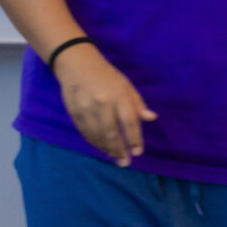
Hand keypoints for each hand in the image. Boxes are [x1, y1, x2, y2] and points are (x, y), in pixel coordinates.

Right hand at [55, 43, 157, 166]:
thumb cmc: (106, 75)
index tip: (138, 152)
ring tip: (114, 157)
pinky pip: (85, 132)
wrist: (76, 63)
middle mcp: (103, 103)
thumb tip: (151, 117)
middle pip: (112, 132)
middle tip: (125, 162)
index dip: (135, 139)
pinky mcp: (74, 112)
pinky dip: (94, 142)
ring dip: (106, 148)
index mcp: (119, 95)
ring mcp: (86, 108)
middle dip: (119, 150)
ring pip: (97, 135)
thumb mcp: (125, 85)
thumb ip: (137, 103)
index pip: (129, 122)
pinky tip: (101, 148)